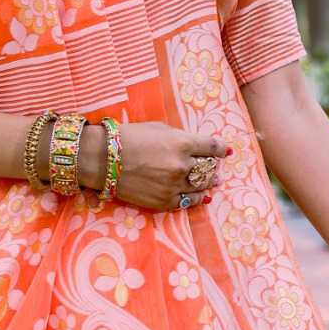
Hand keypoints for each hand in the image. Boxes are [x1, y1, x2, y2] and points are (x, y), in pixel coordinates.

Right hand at [83, 121, 228, 210]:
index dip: (221, 149)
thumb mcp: (158, 128)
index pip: (212, 147)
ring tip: (213, 183)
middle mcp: (182, 165)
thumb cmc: (128, 137)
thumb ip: (179, 137)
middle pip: (208, 168)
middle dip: (213, 167)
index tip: (226, 151)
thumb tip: (195, 145)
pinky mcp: (163, 201)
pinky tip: (203, 198)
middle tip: (216, 168)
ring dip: (208, 184)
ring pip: (200, 186)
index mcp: (182, 143)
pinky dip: (196, 199)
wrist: (102, 159)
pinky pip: (186, 202)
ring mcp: (174, 185)